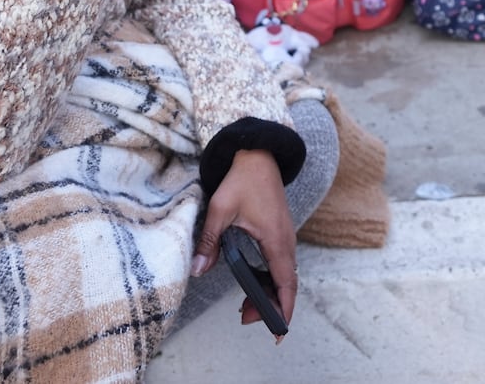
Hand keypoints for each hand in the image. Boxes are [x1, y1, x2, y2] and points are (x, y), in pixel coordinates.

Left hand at [191, 149, 297, 329]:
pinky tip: (253, 281)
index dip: (283, 310)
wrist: (257, 153)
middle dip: (270, 306)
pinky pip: (280, 262)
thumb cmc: (242, 179)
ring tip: (246, 307)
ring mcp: (284, 235)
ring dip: (269, 292)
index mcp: (276, 239)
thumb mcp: (220, 209)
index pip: (285, 284)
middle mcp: (285, 240)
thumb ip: (210, 240)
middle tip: (245, 318)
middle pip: (286, 284)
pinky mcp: (279, 230)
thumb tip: (199, 270)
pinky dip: (270, 278)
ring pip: (284, 274)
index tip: (278, 331)